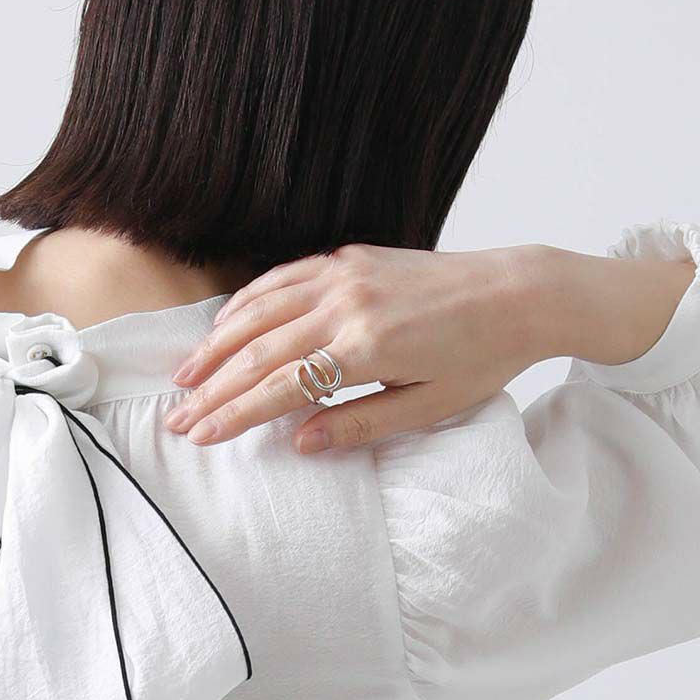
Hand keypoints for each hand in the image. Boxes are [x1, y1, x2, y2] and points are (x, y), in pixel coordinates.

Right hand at [164, 242, 695, 453]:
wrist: (522, 291)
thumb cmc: (484, 356)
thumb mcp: (430, 406)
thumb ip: (361, 424)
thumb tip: (299, 441)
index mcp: (368, 347)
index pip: (281, 386)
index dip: (235, 413)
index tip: (201, 435)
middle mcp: (348, 304)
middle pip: (260, 350)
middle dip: (213, 387)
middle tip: (177, 417)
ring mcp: (346, 275)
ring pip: (262, 310)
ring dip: (218, 344)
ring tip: (186, 376)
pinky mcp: (351, 258)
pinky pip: (284, 278)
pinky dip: (248, 301)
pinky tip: (225, 324)